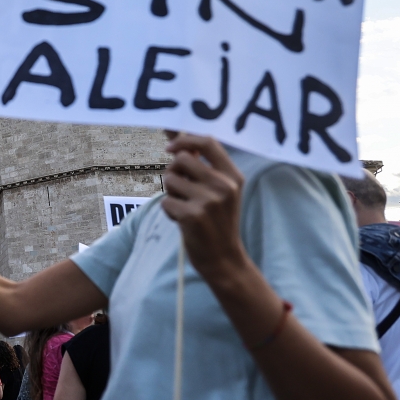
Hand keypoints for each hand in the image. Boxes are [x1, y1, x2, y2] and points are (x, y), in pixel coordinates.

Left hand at [160, 133, 246, 275]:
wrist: (224, 258)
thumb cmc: (217, 221)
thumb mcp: (221, 191)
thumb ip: (204, 167)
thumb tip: (177, 142)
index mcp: (233, 176)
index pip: (208, 142)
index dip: (185, 140)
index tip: (171, 148)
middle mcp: (224, 186)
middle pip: (181, 159)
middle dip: (174, 171)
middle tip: (181, 190)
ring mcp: (209, 201)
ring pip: (170, 179)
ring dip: (171, 193)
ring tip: (185, 207)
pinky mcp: (193, 216)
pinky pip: (166, 201)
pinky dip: (169, 211)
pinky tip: (182, 221)